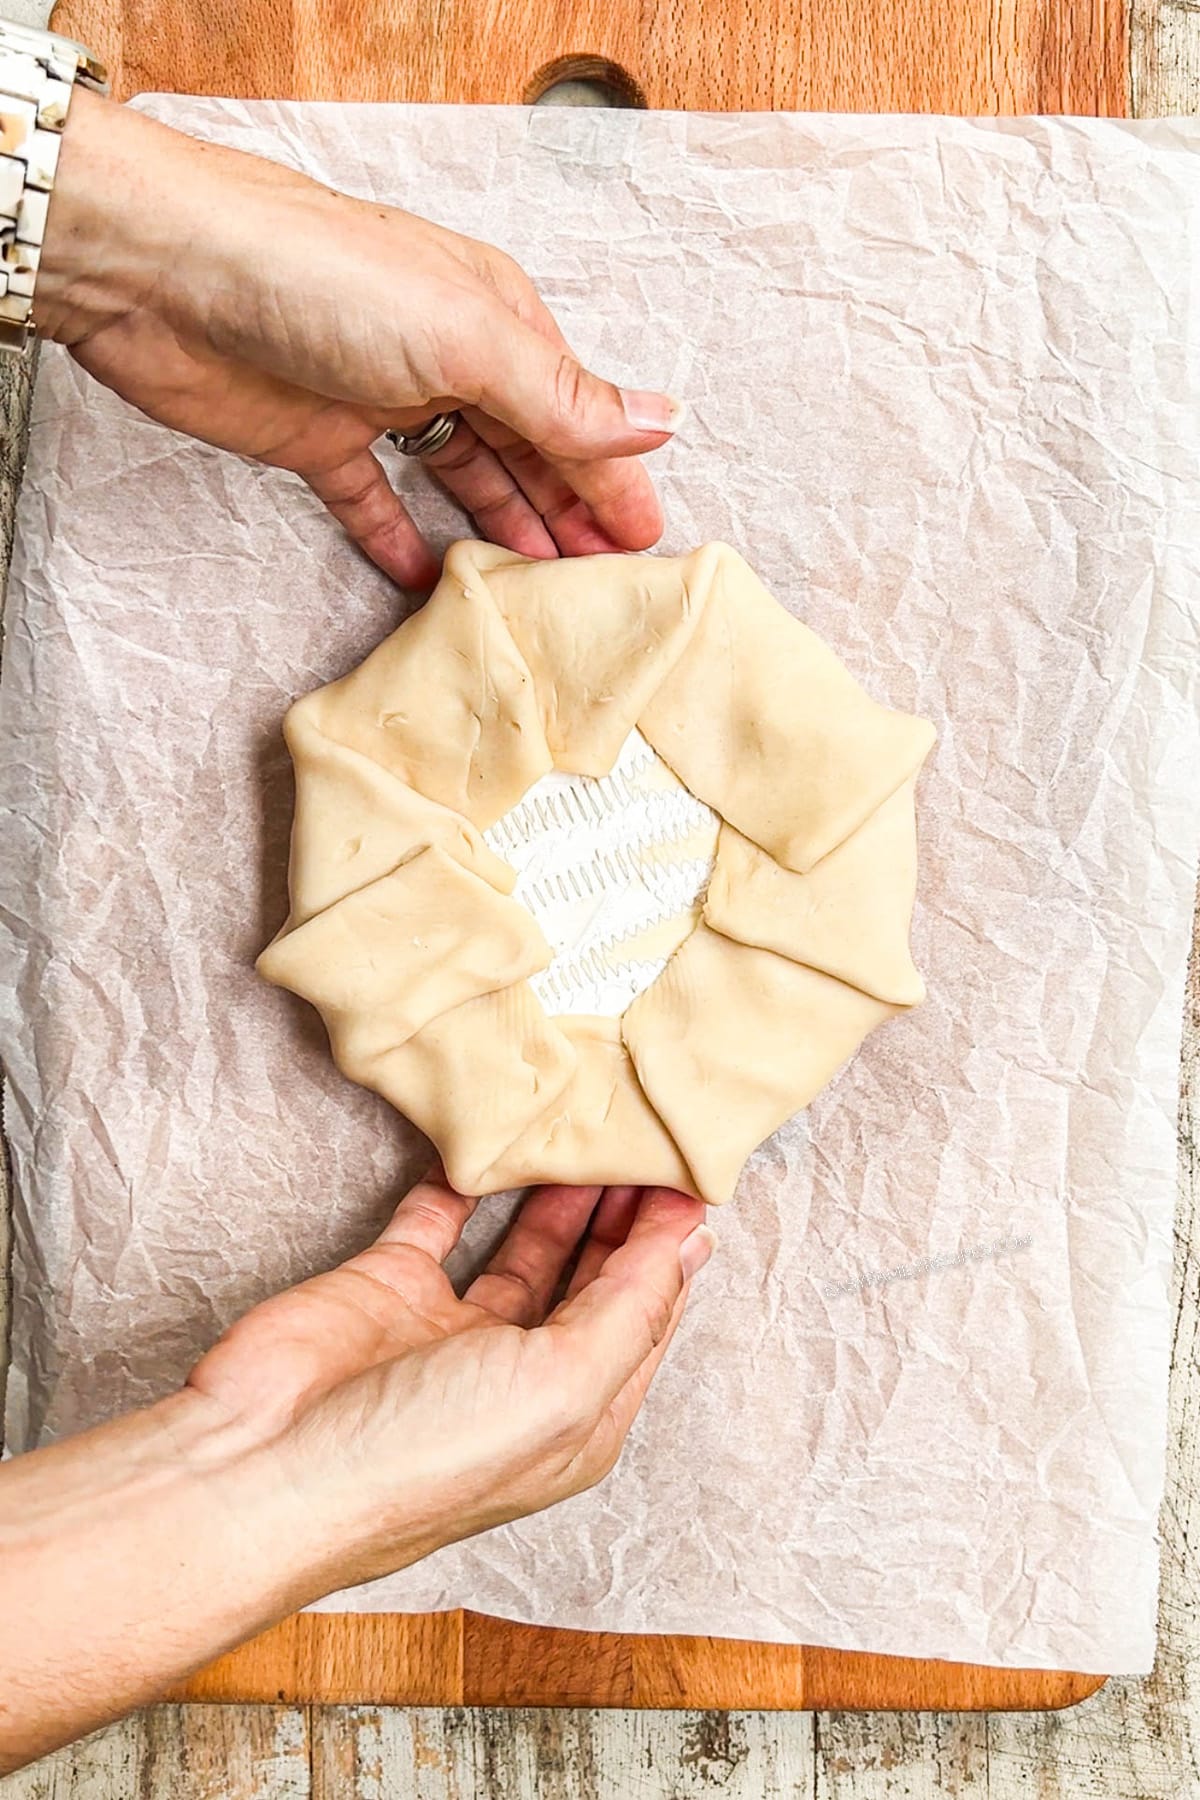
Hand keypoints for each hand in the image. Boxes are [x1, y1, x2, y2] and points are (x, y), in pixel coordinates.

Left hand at [36, 90, 681, 588]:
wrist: (167, 276)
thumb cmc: (320, 279)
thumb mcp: (464, 337)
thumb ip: (559, 395)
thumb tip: (661, 422)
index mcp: (494, 321)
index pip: (575, 415)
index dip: (613, 480)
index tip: (644, 545)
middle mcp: (445, 357)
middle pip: (525, 450)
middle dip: (568, 513)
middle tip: (601, 586)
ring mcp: (380, 400)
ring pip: (461, 477)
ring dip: (501, 528)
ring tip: (537, 593)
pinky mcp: (316, 441)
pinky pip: (372, 502)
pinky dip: (401, 540)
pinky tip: (429, 582)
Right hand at [190, 1172, 711, 1587]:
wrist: (267, 1463)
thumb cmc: (421, 1453)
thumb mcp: (560, 1388)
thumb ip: (629, 1309)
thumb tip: (690, 1242)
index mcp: (574, 1418)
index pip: (645, 1319)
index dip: (670, 1250)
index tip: (692, 1176)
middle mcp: (518, 1376)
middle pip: (592, 1280)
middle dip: (625, 1215)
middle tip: (645, 1139)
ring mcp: (450, 1331)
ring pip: (525, 1247)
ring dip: (561, 1194)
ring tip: (594, 1129)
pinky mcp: (388, 1287)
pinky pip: (438, 1220)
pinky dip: (467, 1182)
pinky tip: (501, 1141)